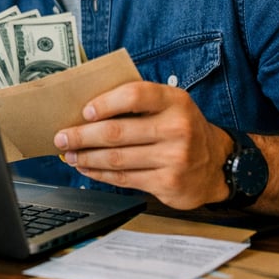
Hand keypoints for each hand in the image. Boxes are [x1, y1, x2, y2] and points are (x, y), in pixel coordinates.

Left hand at [53, 81, 233, 208]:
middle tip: (61, 137)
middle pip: (116, 132)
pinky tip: (87, 168)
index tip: (83, 112)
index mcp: (175, 101)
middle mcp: (177, 128)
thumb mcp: (170, 106)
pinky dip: (99, 173)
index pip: (133, 95)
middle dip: (81, 136)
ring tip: (69, 154)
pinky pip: (124, 179)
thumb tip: (87, 109)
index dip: (104, 103)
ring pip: (116, 158)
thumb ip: (138, 103)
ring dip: (86, 157)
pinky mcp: (169, 183)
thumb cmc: (182, 128)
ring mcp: (174, 158)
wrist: (217, 164)